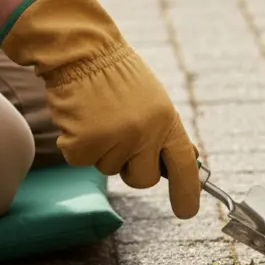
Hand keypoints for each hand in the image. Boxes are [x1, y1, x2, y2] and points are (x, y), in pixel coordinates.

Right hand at [0, 0, 201, 218]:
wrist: (83, 52)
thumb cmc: (118, 77)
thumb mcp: (155, 102)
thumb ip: (165, 134)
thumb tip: (184, 166)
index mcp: (167, 122)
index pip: (184, 165)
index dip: (187, 192)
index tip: (186, 211)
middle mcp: (145, 134)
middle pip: (143, 180)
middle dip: (131, 169)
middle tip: (120, 138)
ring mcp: (115, 140)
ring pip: (109, 170)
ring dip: (102, 150)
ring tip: (99, 117)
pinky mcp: (84, 143)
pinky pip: (82, 161)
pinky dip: (77, 145)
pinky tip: (81, 118)